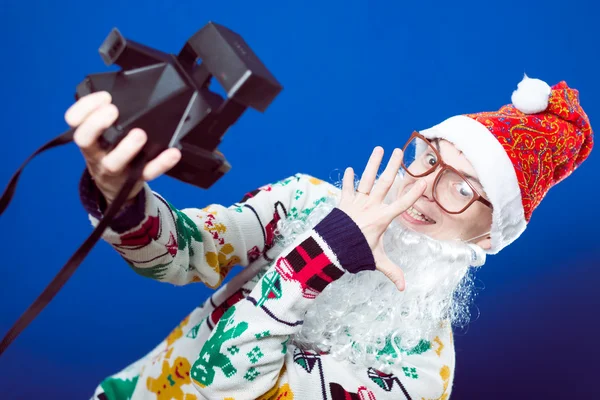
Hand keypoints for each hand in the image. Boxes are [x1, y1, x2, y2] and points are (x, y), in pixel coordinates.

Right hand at [65, 91, 181, 204]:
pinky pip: (148, 173)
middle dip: (96, 124)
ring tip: (140, 134)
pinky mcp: (134, 179)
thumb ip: (105, 116)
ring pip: (114, 162)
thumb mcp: (100, 136)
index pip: (74, 122)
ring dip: (127, 148)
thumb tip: (120, 91)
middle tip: (112, 110)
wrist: (113, 186)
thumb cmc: (108, 152)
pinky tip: (173, 153)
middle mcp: (96, 153)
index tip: (105, 96)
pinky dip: (161, 163)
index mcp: (88, 139)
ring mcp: (114, 168)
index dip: (84, 108)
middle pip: (86, 141)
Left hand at [338, 146, 426, 290]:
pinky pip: (347, 188)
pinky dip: (347, 179)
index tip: (422, 180)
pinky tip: (348, 169)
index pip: (401, 204)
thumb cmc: (355, 253)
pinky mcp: (344, 202)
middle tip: (399, 151)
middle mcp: (370, 206)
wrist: (329, 248)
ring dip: (372, 163)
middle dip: (393, 166)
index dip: (413, 193)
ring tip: (379, 148)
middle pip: (385, 183)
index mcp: (381, 218)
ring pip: (367, 179)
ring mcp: (356, 202)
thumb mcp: (375, 260)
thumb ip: (391, 271)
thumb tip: (404, 288)